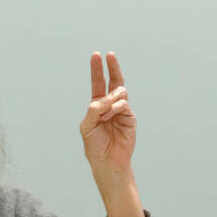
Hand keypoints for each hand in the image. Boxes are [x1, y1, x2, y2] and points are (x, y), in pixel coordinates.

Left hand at [80, 52, 135, 177]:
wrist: (108, 161)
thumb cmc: (95, 145)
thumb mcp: (86, 126)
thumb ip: (93, 110)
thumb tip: (104, 98)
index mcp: (97, 105)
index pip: (98, 83)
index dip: (97, 70)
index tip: (97, 55)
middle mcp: (110, 105)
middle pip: (113, 81)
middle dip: (111, 67)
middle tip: (109, 55)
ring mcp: (121, 109)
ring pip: (119, 92)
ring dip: (109, 100)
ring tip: (104, 115)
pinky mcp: (129, 116)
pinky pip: (123, 103)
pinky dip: (114, 107)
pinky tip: (110, 117)